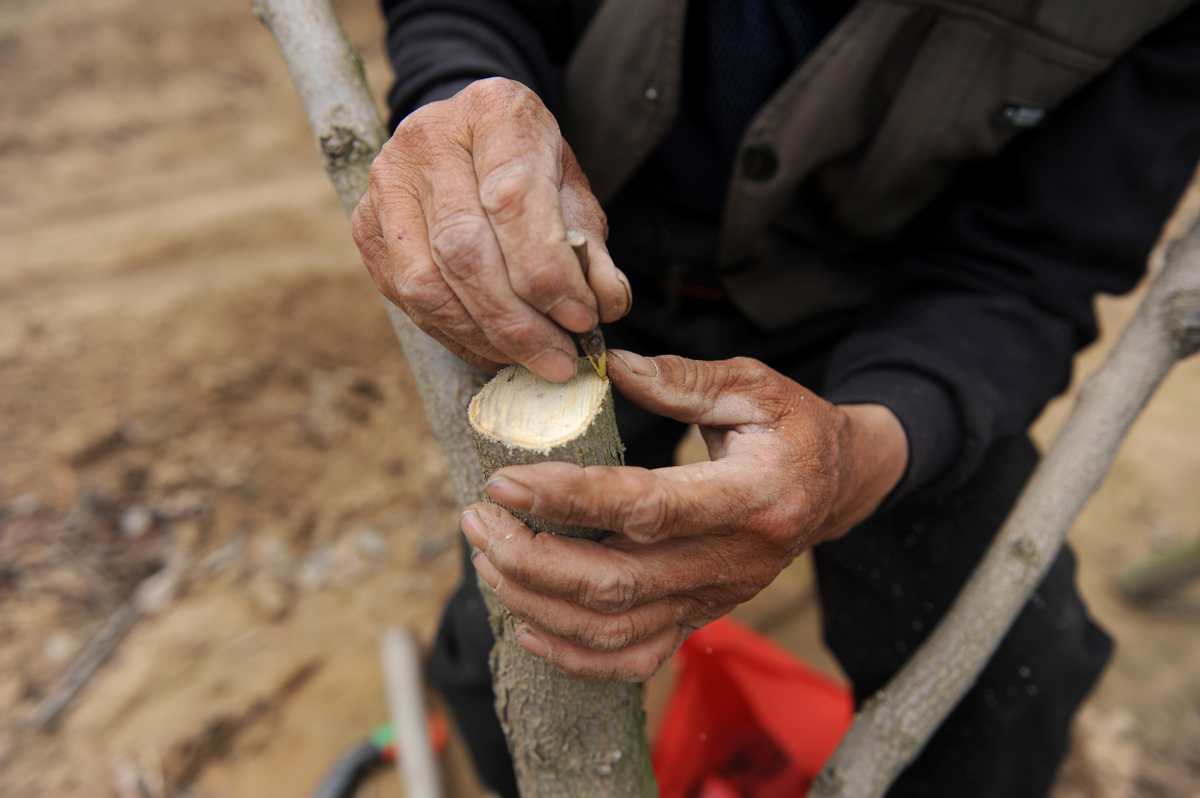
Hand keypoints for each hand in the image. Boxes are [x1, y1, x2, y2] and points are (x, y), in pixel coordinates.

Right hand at [351, 78, 631, 382]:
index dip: (546, 272)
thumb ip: (589, 245)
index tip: (581, 318)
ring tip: (533, 360)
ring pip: (428, 285)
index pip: (512, 201)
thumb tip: (604, 304)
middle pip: (464, 251)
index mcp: (493, 112)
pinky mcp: (368, 227)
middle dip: (517, 321)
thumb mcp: (573, 188)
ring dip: (486, 338)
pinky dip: (458, 337)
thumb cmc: (529, 166)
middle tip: (559, 358)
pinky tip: (496, 351)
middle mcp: (429, 140)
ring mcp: (388, 184)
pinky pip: (408, 300)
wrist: (470, 138)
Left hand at [459, 351, 908, 680]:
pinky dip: (575, 655)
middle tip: (478, 518)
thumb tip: (614, 369)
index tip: (506, 481)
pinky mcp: (701, 618)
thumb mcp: (756, 387)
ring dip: (539, 602)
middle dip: (533, 558)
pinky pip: (635, 658)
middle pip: (619, 583)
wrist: (837, 486)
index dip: (571, 498)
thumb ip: (685, 381)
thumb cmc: (793, 429)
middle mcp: (734, 561)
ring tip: (487, 557)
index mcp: (752, 497)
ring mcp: (716, 598)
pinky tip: (527, 625)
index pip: (648, 507)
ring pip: (615, 629)